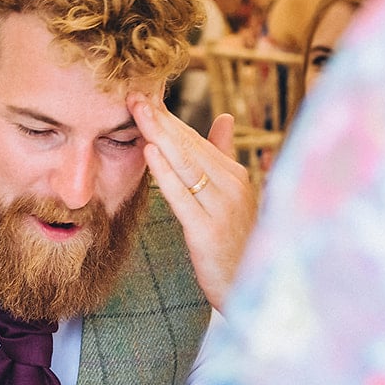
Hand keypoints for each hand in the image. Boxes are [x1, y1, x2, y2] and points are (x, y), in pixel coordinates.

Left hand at [128, 91, 255, 312]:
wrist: (249, 290)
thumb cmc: (236, 243)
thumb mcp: (233, 197)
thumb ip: (224, 157)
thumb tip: (225, 118)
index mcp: (236, 176)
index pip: (197, 140)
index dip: (170, 118)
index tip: (146, 96)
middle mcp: (232, 187)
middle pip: (190, 146)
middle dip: (161, 119)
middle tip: (135, 94)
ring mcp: (222, 209)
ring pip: (186, 164)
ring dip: (160, 136)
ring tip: (138, 112)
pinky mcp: (208, 232)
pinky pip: (183, 196)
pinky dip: (166, 172)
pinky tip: (150, 153)